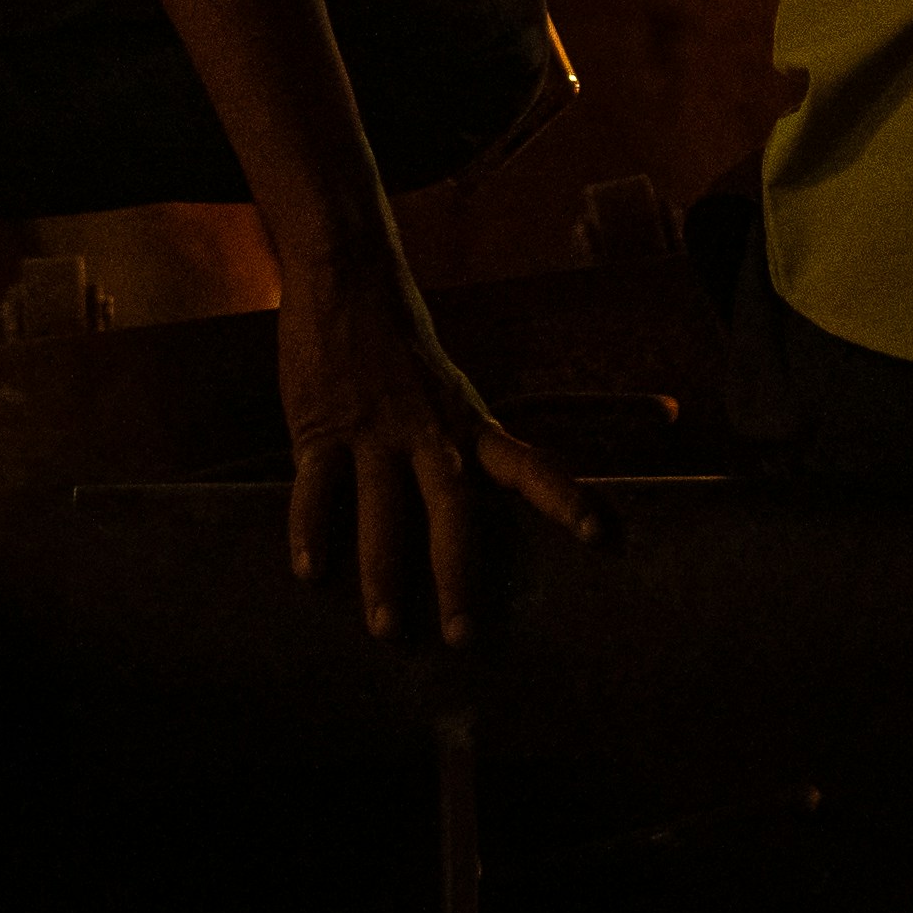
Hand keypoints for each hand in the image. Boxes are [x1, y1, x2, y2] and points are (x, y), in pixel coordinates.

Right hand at [277, 236, 596, 644]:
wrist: (347, 275)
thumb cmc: (402, 347)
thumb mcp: (450, 391)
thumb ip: (467, 445)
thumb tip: (497, 491)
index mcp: (468, 424)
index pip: (529, 465)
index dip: (565, 500)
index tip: (602, 536)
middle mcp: (430, 432)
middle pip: (452, 510)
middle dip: (458, 575)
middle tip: (463, 637)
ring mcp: (374, 431)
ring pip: (382, 511)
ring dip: (383, 573)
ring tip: (386, 629)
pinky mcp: (320, 427)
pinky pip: (317, 488)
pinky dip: (312, 530)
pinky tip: (310, 572)